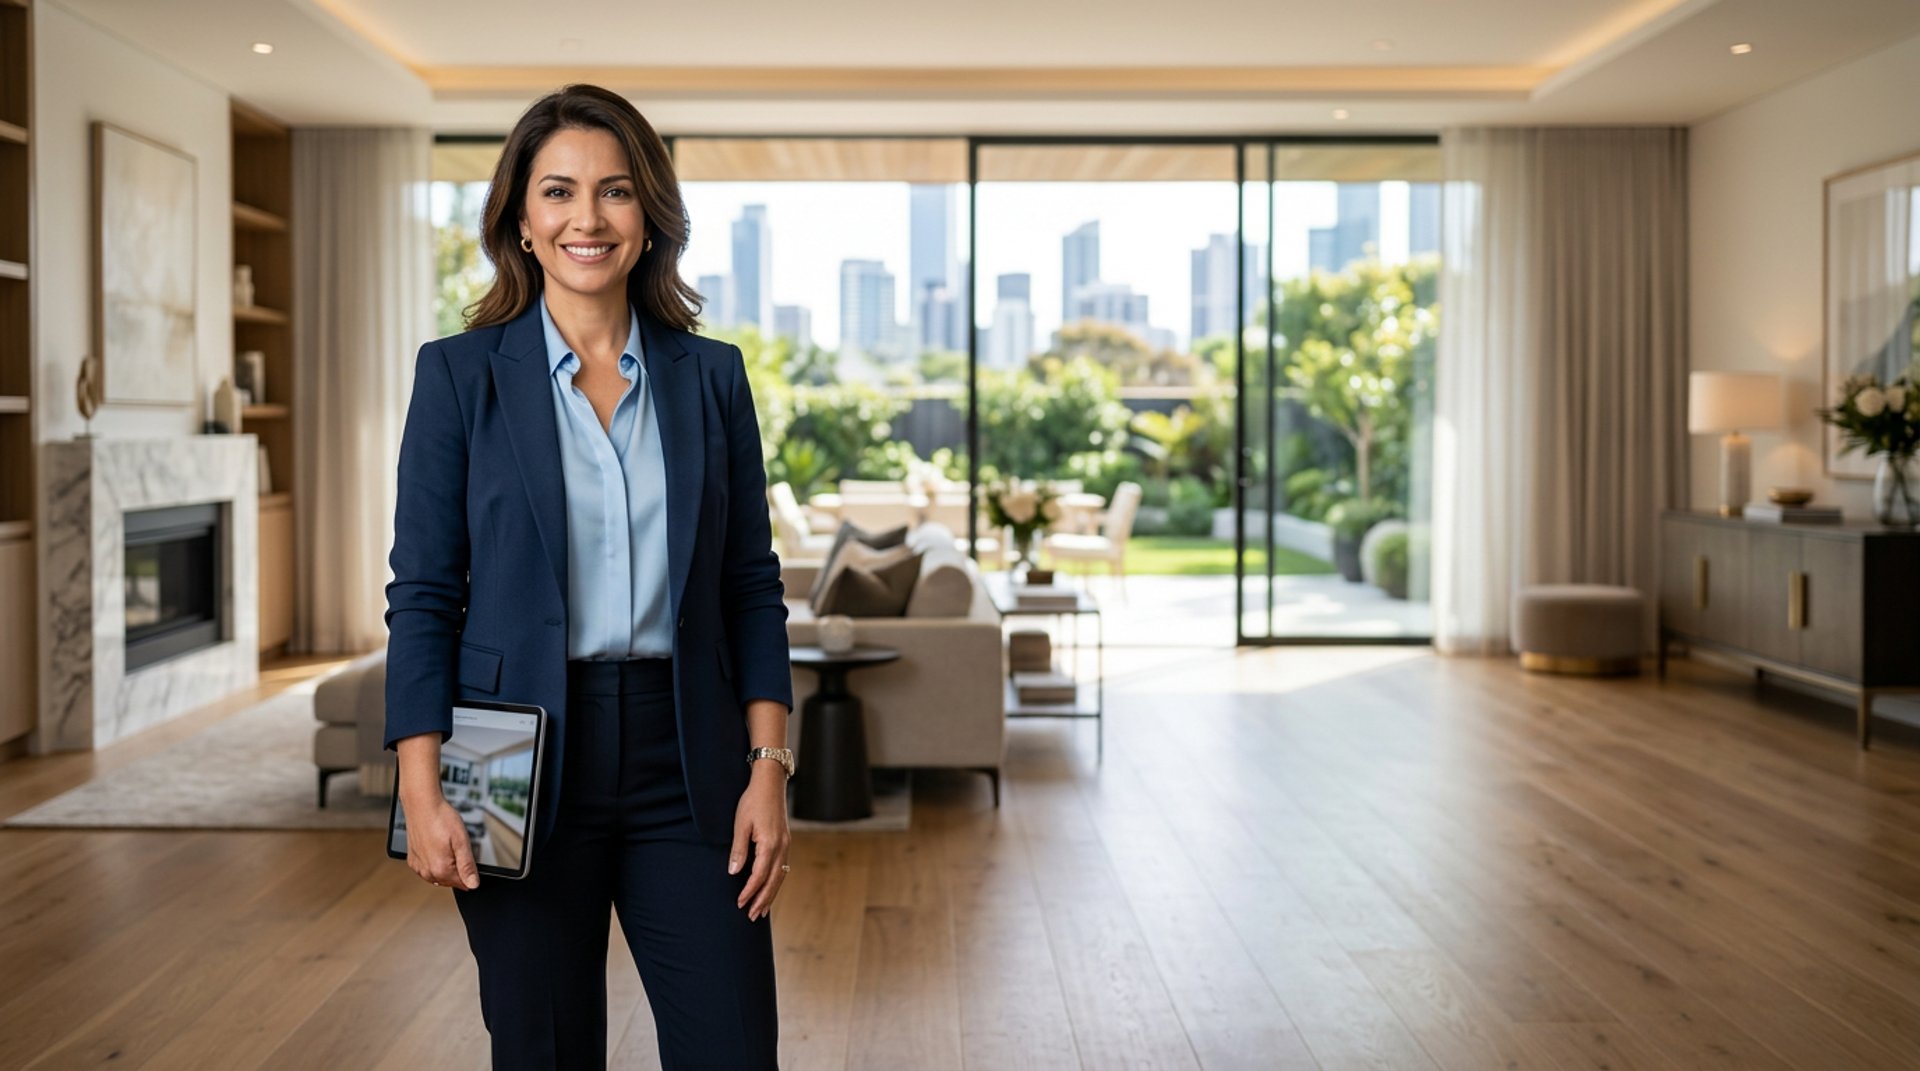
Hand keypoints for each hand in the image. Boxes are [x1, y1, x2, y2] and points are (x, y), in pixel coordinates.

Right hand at [402, 791, 479, 890]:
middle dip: (458, 869)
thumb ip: (467, 866)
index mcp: (440, 870)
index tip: (469, 859)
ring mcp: (418, 866)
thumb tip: (473, 884)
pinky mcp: (412, 860)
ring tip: (447, 846)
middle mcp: (426, 872)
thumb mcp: (462, 841)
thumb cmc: (441, 818)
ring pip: (438, 877)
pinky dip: (434, 863)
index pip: (462, 884)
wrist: (422, 805)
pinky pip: (426, 870)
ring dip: (446, 867)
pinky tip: (437, 849)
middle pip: (450, 881)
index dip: (470, 873)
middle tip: (457, 848)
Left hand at [729, 768, 790, 920]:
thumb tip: (733, 872)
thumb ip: (738, 850)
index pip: (759, 875)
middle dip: (762, 900)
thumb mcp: (741, 824)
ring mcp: (786, 846)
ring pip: (780, 877)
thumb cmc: (753, 801)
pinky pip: (782, 868)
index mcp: (770, 844)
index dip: (749, 891)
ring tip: (761, 911)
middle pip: (773, 881)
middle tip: (752, 916)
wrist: (770, 784)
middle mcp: (781, 848)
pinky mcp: (786, 843)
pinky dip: (775, 882)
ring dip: (771, 895)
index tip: (740, 903)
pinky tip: (770, 889)